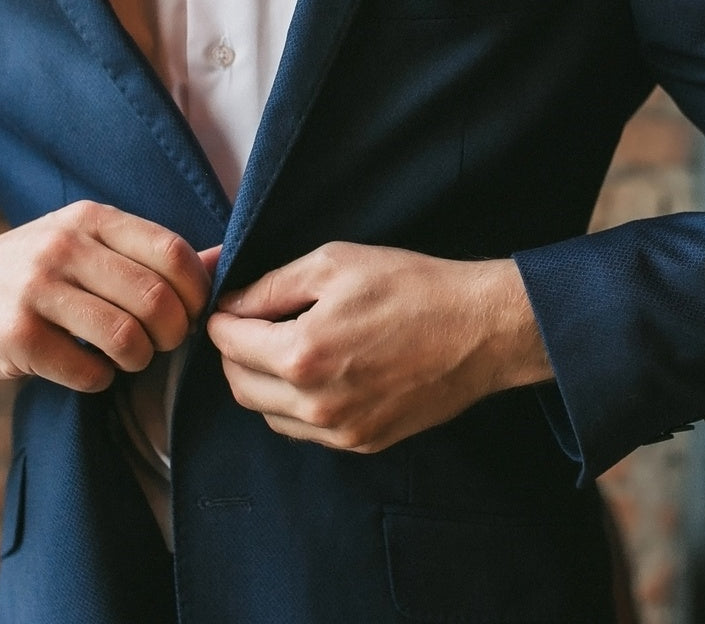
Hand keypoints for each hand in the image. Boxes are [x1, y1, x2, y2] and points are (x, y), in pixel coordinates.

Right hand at [0, 201, 217, 392]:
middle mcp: (63, 246)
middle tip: (160, 345)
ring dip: (138, 361)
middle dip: (172, 335)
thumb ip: (150, 253)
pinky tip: (86, 369)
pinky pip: (88, 371)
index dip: (195, 295)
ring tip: (125, 358)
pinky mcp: (15, 335)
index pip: (174, 255)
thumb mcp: (86, 244)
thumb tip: (224, 257)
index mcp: (90, 219)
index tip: (187, 314)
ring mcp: (36, 290)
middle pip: (157, 301)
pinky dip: (99, 379)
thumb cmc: (32, 271)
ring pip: (127, 339)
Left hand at [206, 242, 553, 453]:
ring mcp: (340, 430)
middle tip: (252, 325)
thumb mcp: (335, 263)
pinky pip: (305, 431)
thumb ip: (272, 285)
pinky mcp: (363, 442)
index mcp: (302, 355)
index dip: (223, 318)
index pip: (227, 343)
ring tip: (287, 348)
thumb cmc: (413, 287)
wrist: (481, 330)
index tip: (233, 305)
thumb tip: (233, 304)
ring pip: (268, 414)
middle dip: (235, 353)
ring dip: (263, 382)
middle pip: (239, 385)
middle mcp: (315, 403)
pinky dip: (296, 404)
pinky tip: (317, 374)